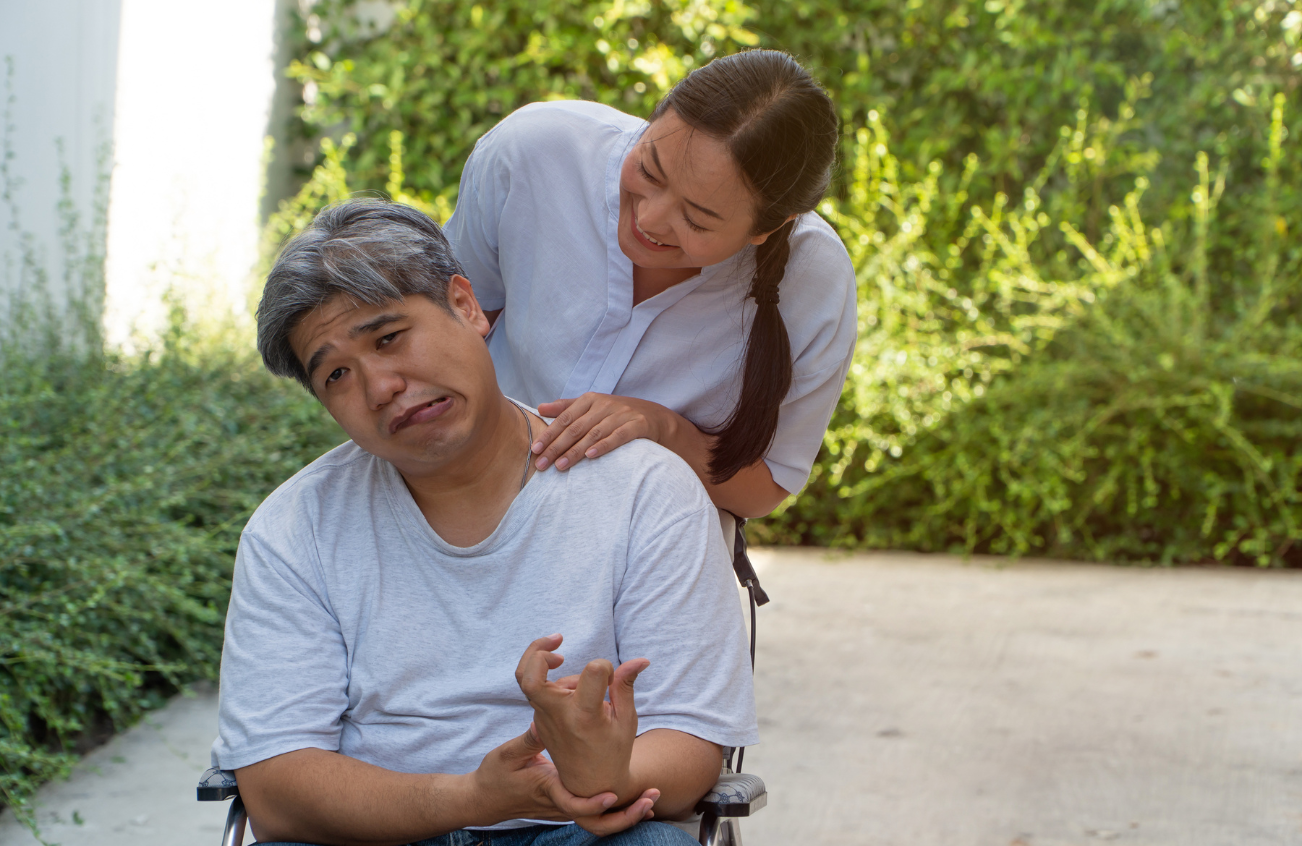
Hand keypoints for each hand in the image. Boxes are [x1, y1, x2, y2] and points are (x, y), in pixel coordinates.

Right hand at [471, 722, 655, 833]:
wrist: (484, 800)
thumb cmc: (494, 777)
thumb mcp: (508, 756)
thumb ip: (529, 740)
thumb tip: (542, 721)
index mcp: (547, 790)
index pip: (573, 805)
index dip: (593, 804)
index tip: (612, 795)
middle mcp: (559, 803)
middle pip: (597, 822)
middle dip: (626, 815)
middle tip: (651, 800)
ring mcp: (563, 807)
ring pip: (600, 821)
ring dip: (627, 814)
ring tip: (651, 801)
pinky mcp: (566, 803)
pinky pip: (595, 813)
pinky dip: (616, 809)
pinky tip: (635, 799)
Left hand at [514, 634, 648, 799]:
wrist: (590, 786)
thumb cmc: (614, 750)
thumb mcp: (626, 720)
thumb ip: (625, 685)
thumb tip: (641, 659)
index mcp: (584, 716)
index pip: (592, 671)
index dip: (606, 667)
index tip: (612, 678)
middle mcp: (558, 716)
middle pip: (529, 675)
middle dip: (537, 649)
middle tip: (558, 641)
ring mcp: (543, 719)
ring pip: (534, 678)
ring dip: (554, 669)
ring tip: (584, 685)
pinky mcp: (538, 720)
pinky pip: (540, 691)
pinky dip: (554, 683)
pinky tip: (576, 694)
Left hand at [533, 393, 676, 470]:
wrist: (655, 416)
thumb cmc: (617, 413)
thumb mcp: (592, 406)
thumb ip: (566, 407)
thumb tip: (539, 408)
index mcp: (590, 399)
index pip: (565, 418)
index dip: (549, 434)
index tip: (535, 450)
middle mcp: (605, 405)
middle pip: (576, 427)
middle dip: (557, 447)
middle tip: (542, 464)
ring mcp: (622, 414)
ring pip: (594, 434)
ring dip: (576, 451)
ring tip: (561, 466)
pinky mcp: (638, 424)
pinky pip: (618, 436)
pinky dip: (604, 446)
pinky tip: (591, 456)